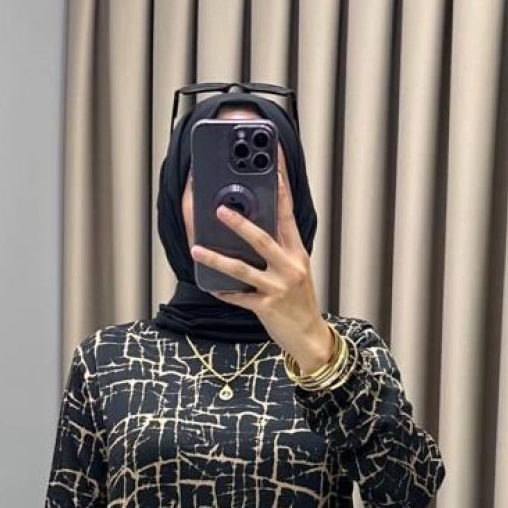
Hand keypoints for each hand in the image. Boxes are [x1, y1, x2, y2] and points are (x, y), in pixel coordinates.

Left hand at [189, 162, 335, 372]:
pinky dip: (224, 292)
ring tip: (197, 250)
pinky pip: (239, 297)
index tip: (273, 171)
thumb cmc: (300, 303)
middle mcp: (289, 268)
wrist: (309, 336)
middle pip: (262, 239)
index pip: (288, 217)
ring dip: (217, 259)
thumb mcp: (298, 272)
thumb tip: (255, 231)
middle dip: (239, 224)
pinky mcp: (266, 308)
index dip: (281, 193)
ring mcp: (277, 288)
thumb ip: (281, 251)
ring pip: (243, 269)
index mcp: (297, 254)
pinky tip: (211, 286)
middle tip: (220, 209)